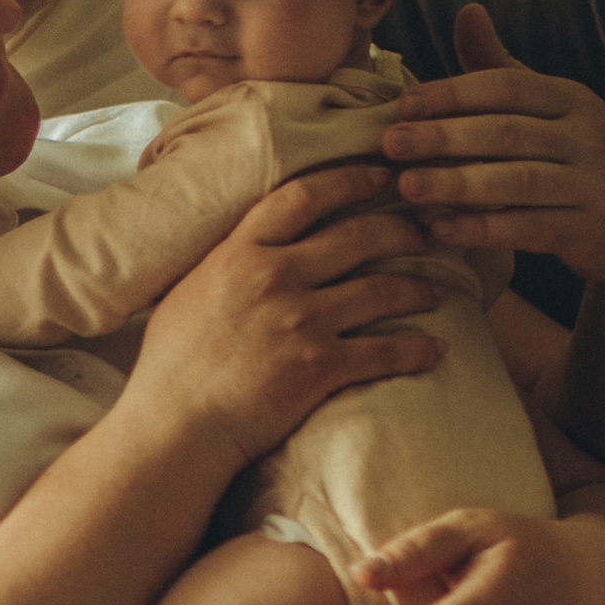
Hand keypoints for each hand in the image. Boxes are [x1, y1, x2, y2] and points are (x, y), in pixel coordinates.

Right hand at [140, 162, 443, 463]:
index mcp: (238, 253)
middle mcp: (273, 278)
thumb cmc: (169, 368)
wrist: (173, 428)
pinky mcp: (318, 368)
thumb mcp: (186, 293)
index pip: (303, 196)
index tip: (378, 176)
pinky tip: (434, 349)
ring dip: (418, 288)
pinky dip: (417, 350)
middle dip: (401, 229)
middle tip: (424, 232)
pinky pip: (384, 351)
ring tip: (434, 290)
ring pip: (381, 289)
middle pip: (358, 235)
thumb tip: (243, 245)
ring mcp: (299, 322)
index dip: (349, 180)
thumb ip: (223, 262)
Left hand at [382, 5, 604, 287]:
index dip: (454, 93)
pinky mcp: (586, 230)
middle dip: (445, 136)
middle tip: (390, 143)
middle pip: (507, 131)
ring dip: (458, 183)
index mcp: (571, 99)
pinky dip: (483, 228)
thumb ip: (503, 68)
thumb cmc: (581, 159)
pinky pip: (529, 227)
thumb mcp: (553, 109)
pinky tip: (440, 229)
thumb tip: (467, 11)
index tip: (403, 104)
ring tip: (407, 187)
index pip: (508, 87)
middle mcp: (585, 135)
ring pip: (518, 180)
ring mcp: (589, 183)